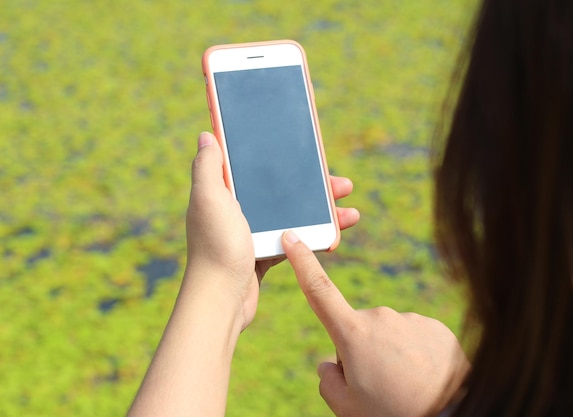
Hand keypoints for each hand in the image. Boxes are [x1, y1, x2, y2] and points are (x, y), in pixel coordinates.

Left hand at [185, 132, 359, 329]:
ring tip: (350, 213)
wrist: (220, 300)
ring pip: (292, 215)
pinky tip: (334, 235)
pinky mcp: (263, 254)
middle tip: (343, 184)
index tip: (309, 152)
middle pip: (281, 190)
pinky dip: (315, 236)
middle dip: (313, 186)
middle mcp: (237, 211)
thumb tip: (208, 135)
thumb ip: (207, 166)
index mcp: (224, 193)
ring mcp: (251, 234)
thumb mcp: (209, 199)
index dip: (282, 158)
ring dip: (322, 212)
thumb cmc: (216, 248)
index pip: (257, 167)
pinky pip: (294, 239)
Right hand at [282, 232, 469, 416]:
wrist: (452, 415)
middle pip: (358, 331)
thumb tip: (331, 365)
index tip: (292, 237)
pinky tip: (425, 379)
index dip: (302, 262)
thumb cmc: (393, 415)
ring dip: (391, 356)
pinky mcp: (436, 328)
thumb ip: (328, 381)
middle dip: (362, 353)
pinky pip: (415, 339)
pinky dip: (416, 356)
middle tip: (379, 387)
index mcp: (353, 333)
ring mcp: (411, 320)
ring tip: (406, 387)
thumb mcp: (347, 407)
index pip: (319, 290)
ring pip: (389, 337)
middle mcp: (381, 318)